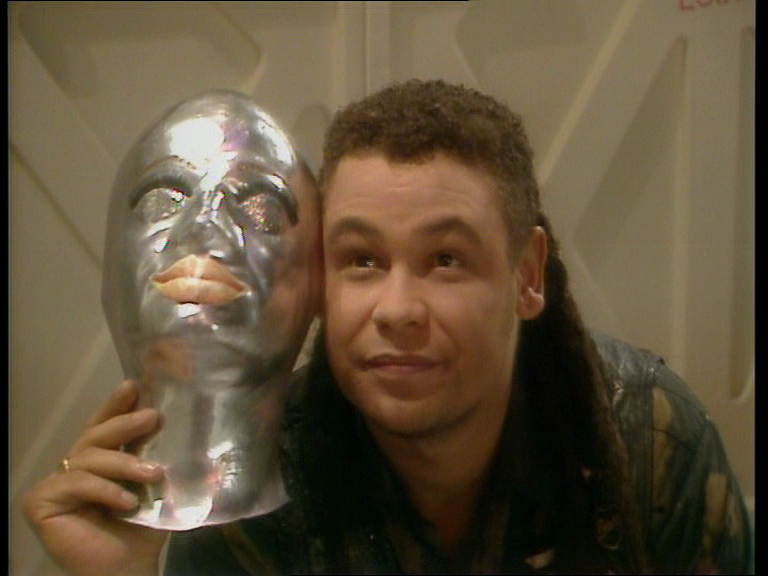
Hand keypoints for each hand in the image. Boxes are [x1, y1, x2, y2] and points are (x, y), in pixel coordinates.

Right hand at [23, 380, 167, 575]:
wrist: (127, 569)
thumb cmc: (141, 531)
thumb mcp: (153, 485)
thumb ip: (157, 455)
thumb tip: (184, 424)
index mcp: (98, 462)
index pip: (105, 427)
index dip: (116, 405)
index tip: (134, 385)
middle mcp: (73, 468)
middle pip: (96, 435)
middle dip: (125, 423)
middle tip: (152, 417)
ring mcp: (54, 484)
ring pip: (90, 457)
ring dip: (125, 464)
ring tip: (153, 475)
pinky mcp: (40, 502)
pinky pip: (76, 482)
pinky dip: (105, 490)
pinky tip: (128, 502)